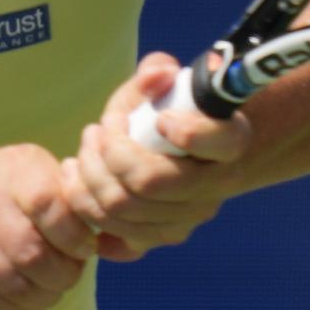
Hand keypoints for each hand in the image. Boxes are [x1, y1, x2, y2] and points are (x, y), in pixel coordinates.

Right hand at [0, 144, 99, 309]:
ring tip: (52, 290)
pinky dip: (18, 309)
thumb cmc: (11, 185)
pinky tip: (32, 303)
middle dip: (62, 275)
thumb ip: (75, 200)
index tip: (86, 248)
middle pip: (30, 254)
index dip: (74, 237)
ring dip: (43, 296)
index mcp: (15, 167)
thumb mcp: (40, 172)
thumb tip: (119, 242)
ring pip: (10, 282)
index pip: (48, 205)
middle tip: (71, 276)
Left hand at [62, 53, 250, 261]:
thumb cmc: (166, 109)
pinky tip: (80, 184)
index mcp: (229, 141)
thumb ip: (156, 71)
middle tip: (94, 131)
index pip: (214, 142)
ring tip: (82, 152)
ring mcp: (187, 218)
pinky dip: (87, 209)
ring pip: (120, 208)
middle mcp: (214, 187)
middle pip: (146, 181)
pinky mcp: (159, 238)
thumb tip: (156, 76)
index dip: (183, 130)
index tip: (160, 117)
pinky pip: (115, 237)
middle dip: (107, 152)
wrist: (175, 152)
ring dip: (88, 176)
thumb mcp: (161, 83)